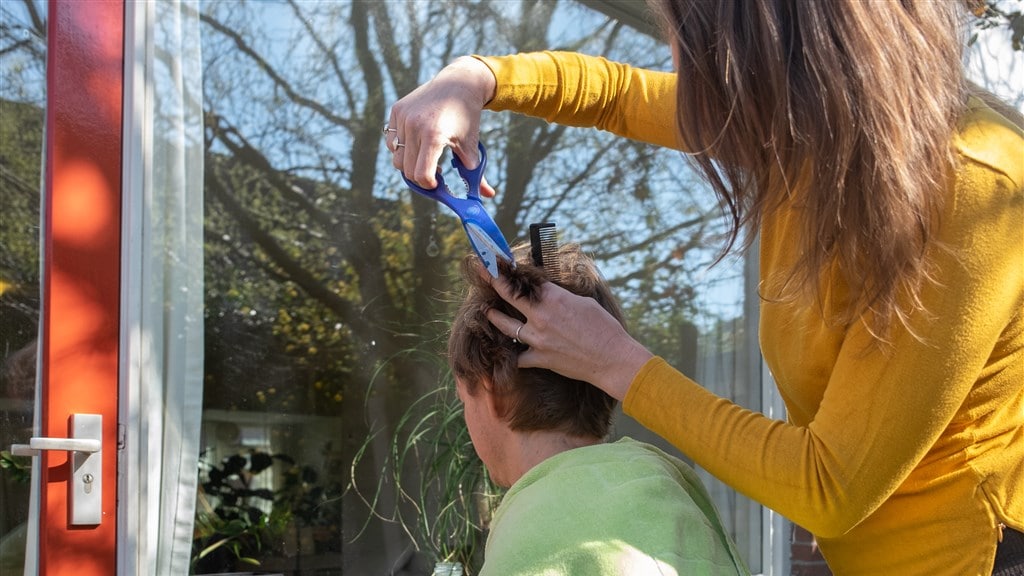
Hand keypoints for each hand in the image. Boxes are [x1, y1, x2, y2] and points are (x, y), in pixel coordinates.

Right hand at [386, 56, 496, 196]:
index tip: (438, 184)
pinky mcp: (397, 110)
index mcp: (434, 136)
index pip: (422, 175)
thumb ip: (477, 172)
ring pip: (397, 157)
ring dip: (410, 163)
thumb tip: (488, 195)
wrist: (459, 83)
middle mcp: (414, 126)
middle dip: (420, 177)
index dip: (429, 185)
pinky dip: (402, 148)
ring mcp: (403, 117)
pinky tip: (417, 142)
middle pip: (407, 170)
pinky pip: (392, 141)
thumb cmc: (467, 117)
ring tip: (427, 155)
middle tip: (435, 172)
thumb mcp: (472, 145)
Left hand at [484, 274, 653, 400]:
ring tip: (486, 311)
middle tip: (483, 274)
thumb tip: (549, 295)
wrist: (612, 358)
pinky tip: (507, 350)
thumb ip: (561, 297)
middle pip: (510, 295)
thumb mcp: (584, 302)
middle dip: (494, 282)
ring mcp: (538, 338)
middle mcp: (542, 316)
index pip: (527, 280)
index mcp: (554, 297)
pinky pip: (518, 357)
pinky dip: (514, 353)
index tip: (500, 263)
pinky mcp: (540, 359)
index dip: (512, 271)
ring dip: (494, 317)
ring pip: (506, 326)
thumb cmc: (604, 328)